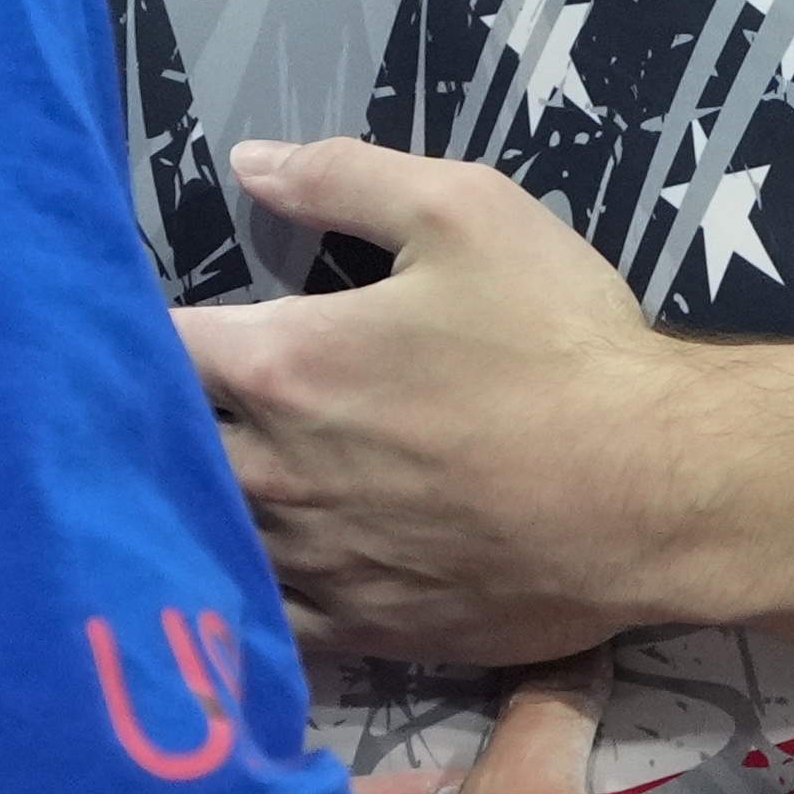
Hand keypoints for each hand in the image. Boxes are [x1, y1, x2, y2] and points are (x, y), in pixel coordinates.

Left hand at [174, 139, 701, 662]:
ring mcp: (316, 564)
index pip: (157, 345)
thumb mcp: (467, 212)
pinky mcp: (364, 630)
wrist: (659, 492)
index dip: (135, 327)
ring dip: (191, 509)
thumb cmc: (561, 342)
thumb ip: (345, 177)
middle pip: (162, 453)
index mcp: (284, 364)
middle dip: (153, 426)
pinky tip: (244, 579)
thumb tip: (248, 163)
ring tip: (183, 489)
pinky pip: (265, 624)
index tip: (134, 317)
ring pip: (207, 540)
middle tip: (149, 406)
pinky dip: (243, 596)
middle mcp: (276, 472)